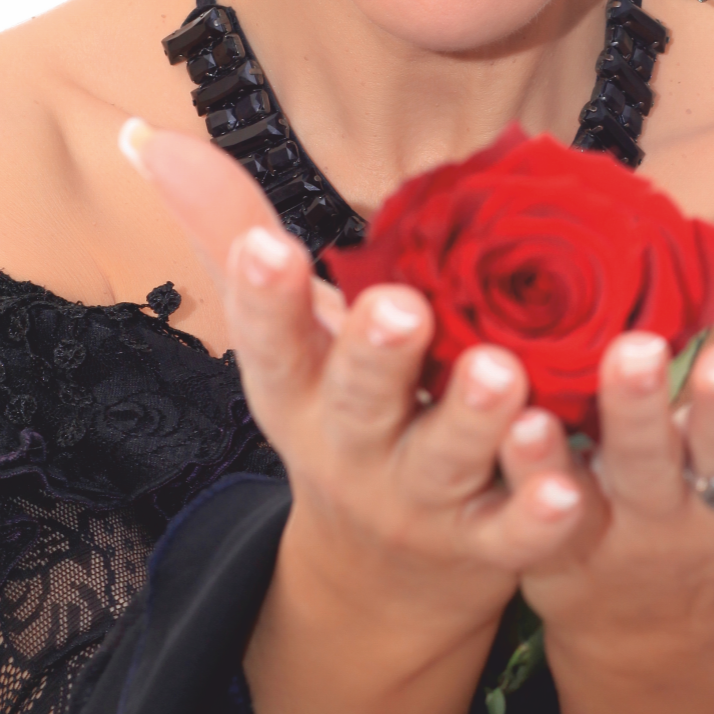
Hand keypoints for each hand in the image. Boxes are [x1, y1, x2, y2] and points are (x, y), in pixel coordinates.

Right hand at [119, 122, 594, 713]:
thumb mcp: (283, 336)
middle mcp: (350, 450)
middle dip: (376, 358)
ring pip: (446, 461)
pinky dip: (539, 513)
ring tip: (503, 374)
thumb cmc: (338, 411)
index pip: (268, 343)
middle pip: (358, 404)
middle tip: (400, 310)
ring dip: (473, 422)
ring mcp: (419, 503)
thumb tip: (145, 133)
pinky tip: (568, 486)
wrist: (383, 579)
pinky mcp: (488, 546)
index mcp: (295, 392)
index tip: (268, 247)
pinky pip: (517, 533)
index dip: (265, 299)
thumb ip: (227, 230)